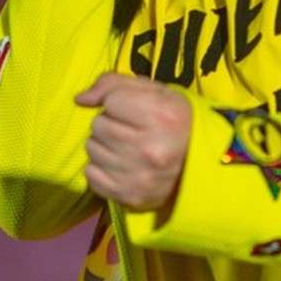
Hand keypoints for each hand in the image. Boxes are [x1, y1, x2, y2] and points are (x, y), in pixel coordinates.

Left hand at [77, 73, 190, 210]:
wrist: (199, 168)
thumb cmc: (176, 124)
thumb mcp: (157, 93)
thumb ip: (116, 84)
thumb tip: (81, 99)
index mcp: (162, 117)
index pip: (112, 100)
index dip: (120, 101)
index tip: (136, 110)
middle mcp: (150, 149)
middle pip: (98, 125)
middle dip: (110, 122)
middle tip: (131, 130)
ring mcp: (138, 177)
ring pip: (92, 148)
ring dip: (104, 144)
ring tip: (127, 147)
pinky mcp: (128, 196)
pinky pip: (90, 174)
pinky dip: (100, 168)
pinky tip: (120, 165)